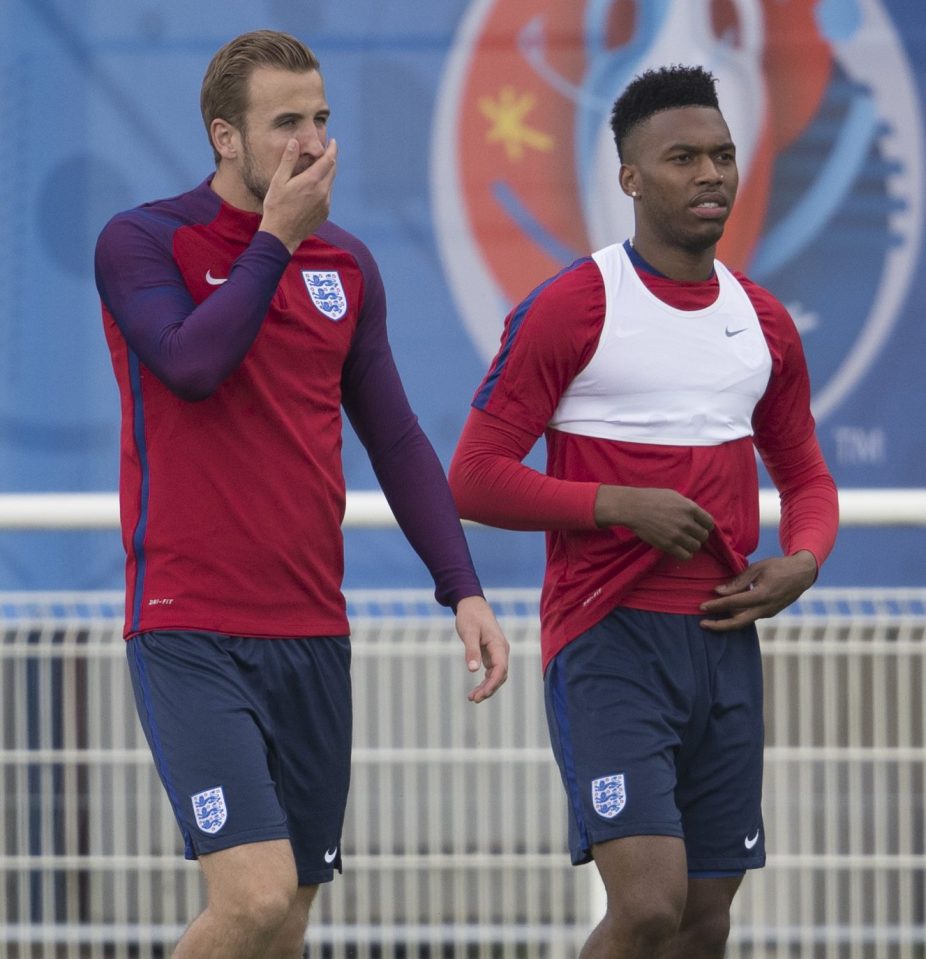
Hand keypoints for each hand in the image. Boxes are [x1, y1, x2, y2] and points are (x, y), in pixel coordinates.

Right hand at [259, 137, 337, 251]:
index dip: (332, 149)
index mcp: (311, 181)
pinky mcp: (324, 213)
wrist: (281, 235)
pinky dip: (324, 187)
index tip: (333, 141)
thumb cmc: (276, 207)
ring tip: (318, 168)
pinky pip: (327, 195)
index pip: (328, 160)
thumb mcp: (278, 181)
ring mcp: (325, 204)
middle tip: (325, 151)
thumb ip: (288, 160)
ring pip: (330, 183)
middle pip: (332, 170)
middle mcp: (322, 192)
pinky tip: (313, 187)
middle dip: (330, 159)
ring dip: (327, 173)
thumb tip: (295, 142)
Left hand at [454, 595, 508, 702]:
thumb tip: (473, 670)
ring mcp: (497, 653)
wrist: (472, 605)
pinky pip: (491, 672)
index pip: (500, 669)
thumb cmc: (471, 616)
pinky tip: (476, 689)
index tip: (482, 694)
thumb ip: (471, 650)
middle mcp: (501, 651)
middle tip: (474, 699)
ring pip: (496, 676)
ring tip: (472, 698)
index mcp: (499, 645)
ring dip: (486, 687)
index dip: (493, 683)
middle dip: (489, 689)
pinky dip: (485, 681)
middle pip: (500, 676)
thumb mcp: (469, 632)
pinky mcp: (491, 654)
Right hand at [594, 486, 713, 560]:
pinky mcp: (668, 545)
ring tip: (682, 542)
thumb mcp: (674, 495)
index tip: (698, 527)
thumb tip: (697, 515)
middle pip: (703, 536)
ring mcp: (678, 535)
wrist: (633, 508)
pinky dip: (684, 554)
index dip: (704, 526)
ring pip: (696, 547)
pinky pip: (686, 556)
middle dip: (697, 536)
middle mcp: (687, 522)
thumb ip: (687, 505)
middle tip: (688, 535)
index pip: (709, 523)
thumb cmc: (652, 498)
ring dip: (690, 545)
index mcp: (690, 508)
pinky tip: (678, 549)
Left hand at [699, 550, 817, 631]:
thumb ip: (738, 581)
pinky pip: (750, 616)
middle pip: (738, 623)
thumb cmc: (779, 566)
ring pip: (744, 621)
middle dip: (719, 626)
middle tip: (702, 624)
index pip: (733, 603)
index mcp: (762, 595)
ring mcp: (769, 612)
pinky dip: (737, 616)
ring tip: (710, 619)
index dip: (716, 605)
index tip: (702, 606)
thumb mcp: (757, 568)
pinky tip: (726, 611)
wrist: (802, 574)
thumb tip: (718, 591)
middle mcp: (766, 608)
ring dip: (727, 621)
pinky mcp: (770, 612)